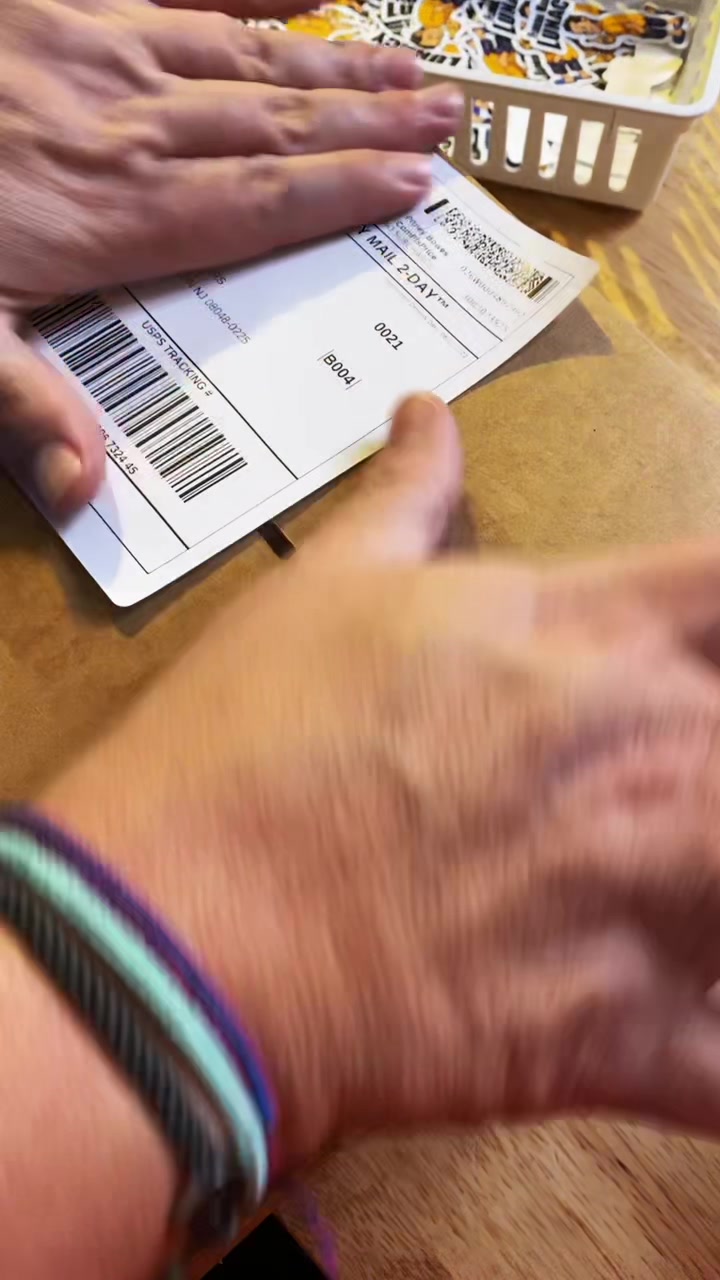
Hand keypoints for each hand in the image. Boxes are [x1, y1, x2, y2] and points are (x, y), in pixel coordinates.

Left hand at [0, 0, 459, 513]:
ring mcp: (101, 56)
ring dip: (336, 66)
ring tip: (409, 68)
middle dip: (371, 123)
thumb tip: (88, 489)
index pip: (262, 204)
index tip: (417, 186)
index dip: (345, 195)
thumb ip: (22, 403)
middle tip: (450, 119)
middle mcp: (132, 127)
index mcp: (118, 213)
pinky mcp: (65, 11)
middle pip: (277, 125)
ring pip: (246, 59)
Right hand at [43, 394, 719, 1171]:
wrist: (175, 934)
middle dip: (717, 755)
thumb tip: (425, 417)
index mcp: (587, 631)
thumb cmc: (239, 750)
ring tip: (672, 890)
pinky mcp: (622, 1035)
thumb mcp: (321, 592)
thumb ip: (405, 500)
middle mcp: (649, 749)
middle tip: (666, 783)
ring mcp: (648, 894)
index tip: (701, 650)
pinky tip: (685, 1011)